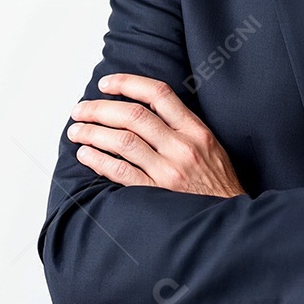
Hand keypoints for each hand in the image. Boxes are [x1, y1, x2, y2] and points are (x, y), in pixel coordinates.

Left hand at [68, 73, 244, 196]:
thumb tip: (145, 109)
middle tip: (80, 110)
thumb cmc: (217, 183)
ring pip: (122, 141)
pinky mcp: (156, 194)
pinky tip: (85, 155)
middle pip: (133, 116)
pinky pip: (120, 172)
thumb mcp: (211, 146)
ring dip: (93, 133)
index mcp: (196, 130)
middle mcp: (182, 147)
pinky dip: (99, 160)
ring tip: (76, 131)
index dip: (128, 83)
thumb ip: (182, 127)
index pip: (159, 94)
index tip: (106, 83)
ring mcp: (168, 171)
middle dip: (100, 109)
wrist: (227, 220)